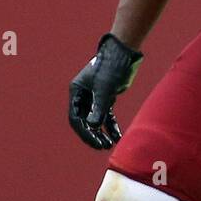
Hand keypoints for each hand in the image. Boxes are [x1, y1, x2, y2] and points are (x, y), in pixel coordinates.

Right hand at [68, 33, 142, 149]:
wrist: (124, 54)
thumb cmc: (111, 67)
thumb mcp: (104, 89)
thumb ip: (98, 108)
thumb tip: (93, 126)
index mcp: (76, 92)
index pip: (76, 118)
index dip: (84, 132)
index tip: (94, 141)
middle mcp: (84, 96)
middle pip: (85, 121)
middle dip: (93, 135)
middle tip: (102, 146)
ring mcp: (95, 97)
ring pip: (96, 120)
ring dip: (101, 133)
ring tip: (108, 144)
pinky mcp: (107, 97)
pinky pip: (107, 116)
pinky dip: (111, 126)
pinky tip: (117, 136)